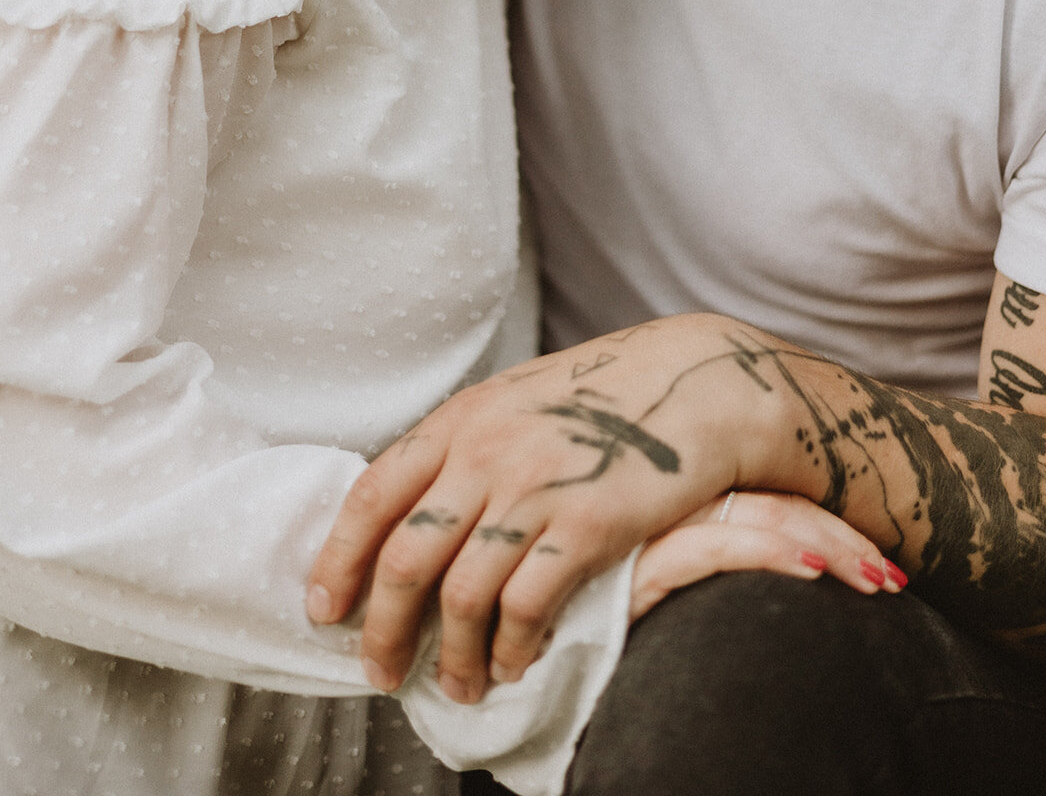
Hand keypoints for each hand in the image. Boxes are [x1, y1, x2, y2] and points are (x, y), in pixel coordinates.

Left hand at [306, 316, 787, 703]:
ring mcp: (536, 487)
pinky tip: (513, 664)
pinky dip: (510, 647)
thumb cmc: (607, 396)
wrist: (700, 381)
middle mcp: (487, 451)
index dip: (338, 558)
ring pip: (461, 594)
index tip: (324, 608)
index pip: (373, 494)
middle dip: (382, 628)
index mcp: (463, 418)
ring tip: (455, 686)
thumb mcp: (518, 401)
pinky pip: (527, 605)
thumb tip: (413, 508)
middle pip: (405, 557)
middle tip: (379, 671)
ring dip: (450, 655)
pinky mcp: (588, 523)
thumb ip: (466, 446)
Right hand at [629, 490, 906, 621]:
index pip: (771, 490)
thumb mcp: (667, 583)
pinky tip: (809, 568)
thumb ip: (717, 556)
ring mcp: (650, 524)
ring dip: (824, 543)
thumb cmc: (604, 621)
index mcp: (680, 493)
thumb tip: (802, 569)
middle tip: (892, 575)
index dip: (830, 519)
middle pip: (773, 496)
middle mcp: (668, 497)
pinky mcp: (634, 565)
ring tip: (872, 579)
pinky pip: (712, 545)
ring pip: (754, 512)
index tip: (879, 558)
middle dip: (841, 534)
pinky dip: (766, 551)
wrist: (543, 652)